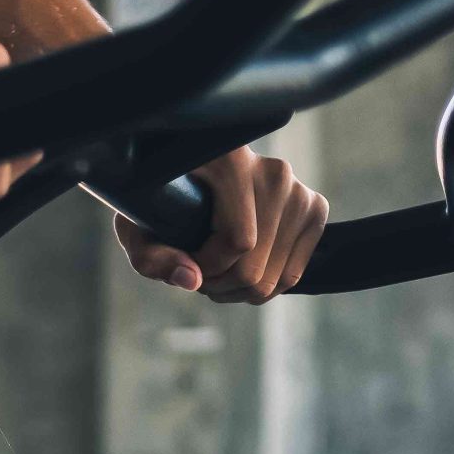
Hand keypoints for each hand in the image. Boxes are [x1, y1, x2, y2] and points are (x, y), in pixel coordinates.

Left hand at [114, 149, 327, 302]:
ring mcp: (299, 190)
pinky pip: (293, 275)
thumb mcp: (140, 227)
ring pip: (277, 279)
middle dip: (221, 284)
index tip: (186, 262)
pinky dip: (265, 286)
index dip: (207, 268)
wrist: (193, 173)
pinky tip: (241, 269)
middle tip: (199, 273)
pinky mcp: (314, 208)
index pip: (238, 241)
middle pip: (256, 267)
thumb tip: (192, 281)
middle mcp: (274, 172)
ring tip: (216, 272)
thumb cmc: (160, 202)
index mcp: (232, 163)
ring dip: (240, 290)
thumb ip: (153, 257)